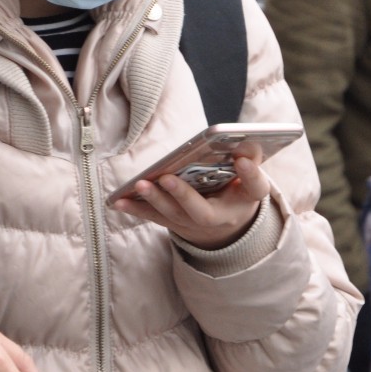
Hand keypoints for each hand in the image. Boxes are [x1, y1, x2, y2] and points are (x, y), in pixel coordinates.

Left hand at [110, 146, 270, 249]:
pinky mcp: (173, 223)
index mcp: (242, 202)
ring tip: (139, 184)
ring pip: (172, 214)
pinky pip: (153, 217)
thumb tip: (244, 142)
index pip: (253, 188)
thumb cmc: (237, 196)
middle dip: (183, 195)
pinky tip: (117, 200)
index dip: (250, 175)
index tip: (242, 160)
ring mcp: (192, 224)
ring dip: (154, 200)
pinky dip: (135, 209)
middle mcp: (217, 219)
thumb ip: (251, 164)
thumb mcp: (251, 182)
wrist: (226, 229)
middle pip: (200, 211)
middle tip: (167, 178)